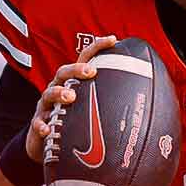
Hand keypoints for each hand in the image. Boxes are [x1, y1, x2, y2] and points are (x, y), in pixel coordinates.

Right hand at [26, 35, 117, 162]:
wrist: (48, 146)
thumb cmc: (75, 124)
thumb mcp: (92, 109)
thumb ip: (112, 103)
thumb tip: (148, 107)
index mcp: (73, 82)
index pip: (84, 60)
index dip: (97, 47)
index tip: (113, 40)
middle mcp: (58, 89)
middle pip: (64, 72)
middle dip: (76, 69)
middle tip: (90, 71)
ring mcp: (46, 106)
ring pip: (49, 94)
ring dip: (59, 93)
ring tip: (70, 96)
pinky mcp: (38, 124)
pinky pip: (37, 123)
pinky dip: (41, 125)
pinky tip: (47, 129)